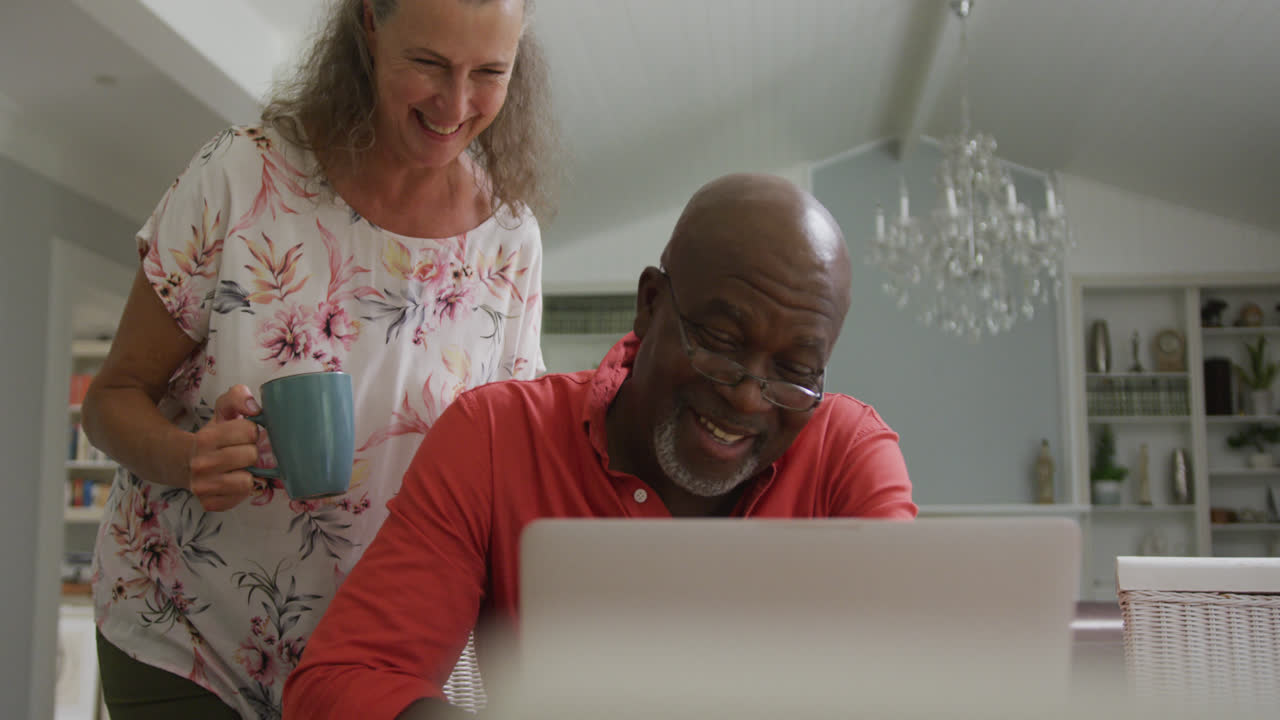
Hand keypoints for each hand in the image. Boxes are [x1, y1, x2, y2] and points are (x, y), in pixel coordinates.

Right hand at [187, 384, 262, 510]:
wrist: (181, 462)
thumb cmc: (212, 437)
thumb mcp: (222, 411)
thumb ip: (238, 397)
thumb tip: (254, 408)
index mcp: (206, 438)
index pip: (250, 431)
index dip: (251, 431)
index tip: (243, 434)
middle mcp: (201, 463)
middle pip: (251, 456)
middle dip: (251, 451)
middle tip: (240, 451)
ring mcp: (203, 486)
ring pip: (247, 481)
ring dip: (247, 473)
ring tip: (237, 467)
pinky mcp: (209, 504)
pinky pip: (240, 498)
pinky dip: (240, 491)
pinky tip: (231, 481)